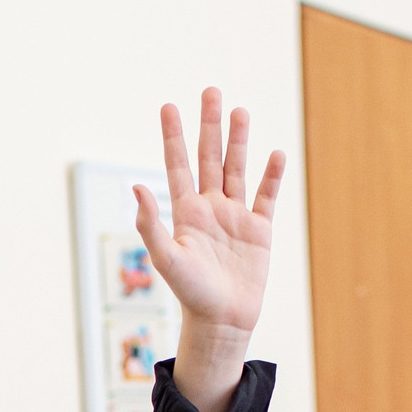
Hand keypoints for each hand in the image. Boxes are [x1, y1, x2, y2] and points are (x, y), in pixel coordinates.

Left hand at [137, 89, 285, 411]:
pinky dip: (271, 175)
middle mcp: (209, 208)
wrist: (222, 321)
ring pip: (237, 169)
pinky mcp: (258, 230)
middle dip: (209, 125)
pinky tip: (275, 153)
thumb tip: (136, 188)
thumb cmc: (190, 294)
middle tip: (211, 90)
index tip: (169, 106)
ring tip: (240, 110)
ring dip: (239, 140)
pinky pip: (266, 196)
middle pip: (209, 157)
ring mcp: (235, 216)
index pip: (177, 164)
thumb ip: (150, 223)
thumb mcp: (166, 258)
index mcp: (185, 211)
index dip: (173, 136)